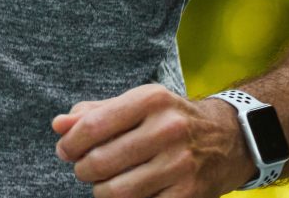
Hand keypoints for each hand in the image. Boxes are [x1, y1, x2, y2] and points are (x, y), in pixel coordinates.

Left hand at [52, 84, 251, 197]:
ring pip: (117, 191)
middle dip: (83, 169)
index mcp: (151, 100)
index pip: (93, 125)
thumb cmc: (171, 119)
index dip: (71, 143)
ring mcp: (180, 164)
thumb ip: (95, 112)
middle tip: (84, 169)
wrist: (229, 139)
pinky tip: (130, 192)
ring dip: (101, 191)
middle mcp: (167, 129)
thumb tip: (59, 125)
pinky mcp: (188, 194)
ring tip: (104, 183)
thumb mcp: (138, 104)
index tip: (65, 150)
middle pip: (102, 161)